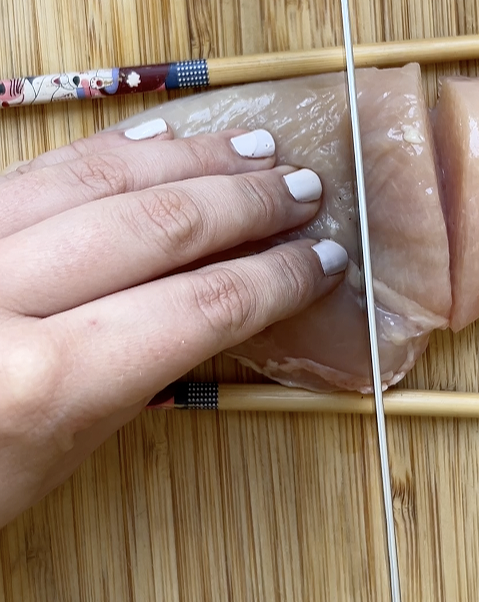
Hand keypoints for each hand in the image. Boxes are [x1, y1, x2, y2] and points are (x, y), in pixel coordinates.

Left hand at [0, 117, 346, 528]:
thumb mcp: (53, 458)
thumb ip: (131, 373)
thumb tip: (215, 300)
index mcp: (37, 383)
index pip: (194, 308)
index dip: (271, 280)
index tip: (318, 263)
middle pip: (155, 227)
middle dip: (245, 204)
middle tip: (303, 191)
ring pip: (96, 177)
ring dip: (189, 158)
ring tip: (254, 149)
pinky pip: (41, 170)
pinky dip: (112, 153)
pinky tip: (160, 143)